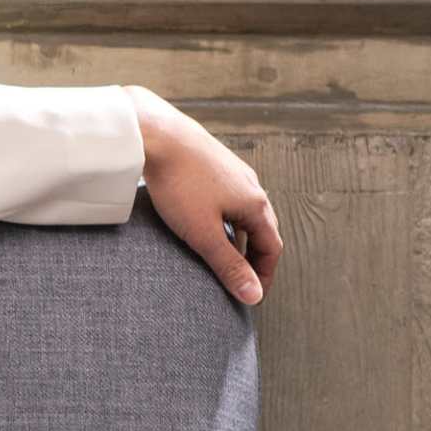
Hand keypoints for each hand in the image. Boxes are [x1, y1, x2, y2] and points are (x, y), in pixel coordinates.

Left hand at [130, 87, 280, 305]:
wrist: (158, 135)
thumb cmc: (180, 184)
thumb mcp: (204, 233)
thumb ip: (229, 265)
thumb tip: (255, 295)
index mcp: (256, 204)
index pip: (273, 247)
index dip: (265, 274)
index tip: (254, 295)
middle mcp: (252, 186)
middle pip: (263, 229)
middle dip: (255, 257)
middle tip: (241, 280)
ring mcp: (234, 173)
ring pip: (245, 213)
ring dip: (240, 238)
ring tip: (225, 256)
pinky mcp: (214, 164)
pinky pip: (229, 199)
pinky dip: (226, 219)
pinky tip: (206, 222)